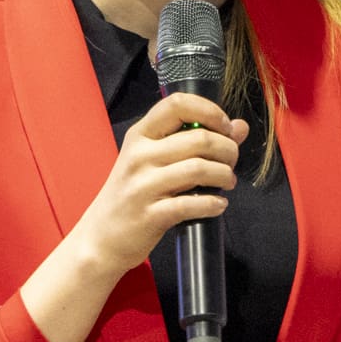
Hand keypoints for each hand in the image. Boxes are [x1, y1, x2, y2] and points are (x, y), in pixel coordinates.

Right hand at [70, 94, 248, 276]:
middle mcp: (139, 156)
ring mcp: (142, 186)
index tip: (226, 127)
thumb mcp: (156, 160)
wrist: (101, 237)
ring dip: (224, 176)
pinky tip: (217, 204)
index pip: (177, 104)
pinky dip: (213, 204)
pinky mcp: (150, 215)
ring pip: (200, 168)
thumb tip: (240, 127)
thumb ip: (195, 140)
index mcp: (140, 136)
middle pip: (199, 138)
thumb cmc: (134, 194)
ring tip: (226, 183)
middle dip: (228, 150)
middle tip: (231, 163)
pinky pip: (192, 204)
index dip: (211, 111)